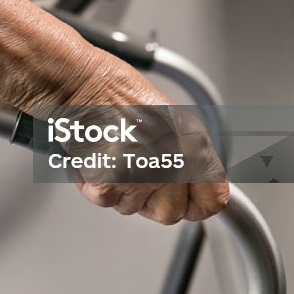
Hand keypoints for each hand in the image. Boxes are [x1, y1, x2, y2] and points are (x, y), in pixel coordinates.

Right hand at [41, 58, 228, 224]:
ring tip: (111, 155)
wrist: (80, 81)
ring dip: (118, 189)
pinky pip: (104, 201)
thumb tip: (193, 186)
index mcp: (194, 143)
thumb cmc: (116, 92)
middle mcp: (173, 160)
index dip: (194, 203)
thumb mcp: (170, 120)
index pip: (212, 200)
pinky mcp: (111, 180)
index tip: (183, 199)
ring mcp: (142, 173)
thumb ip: (188, 157)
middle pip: (170, 213)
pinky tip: (93, 158)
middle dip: (149, 199)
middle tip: (134, 169)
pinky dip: (92, 183)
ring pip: (132, 208)